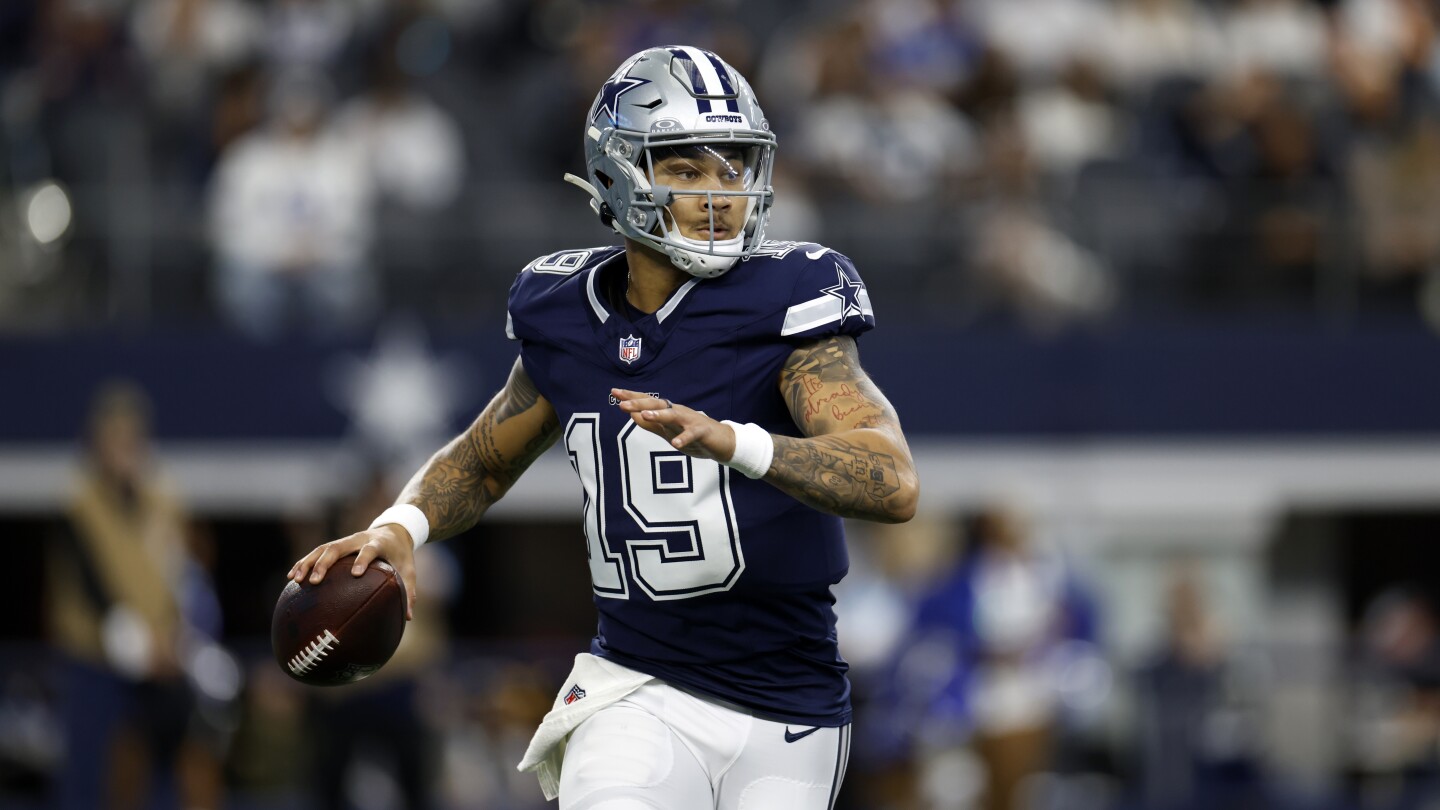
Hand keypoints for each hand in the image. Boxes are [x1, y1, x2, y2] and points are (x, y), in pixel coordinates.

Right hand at [288, 525, 418, 619]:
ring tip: (296, 579)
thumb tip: (408, 617)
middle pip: (337, 547)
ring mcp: (346, 541)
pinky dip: (304, 562)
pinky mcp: (337, 544)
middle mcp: (358, 539)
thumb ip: (409, 591)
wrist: (395, 530)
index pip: (369, 550)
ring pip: (323, 548)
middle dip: (324, 563)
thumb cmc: (402, 555)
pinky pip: (318, 552)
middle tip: (314, 581)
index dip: (362, 559)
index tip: (356, 574)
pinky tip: (292, 577)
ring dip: (308, 562)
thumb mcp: (409, 570)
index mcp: (378, 543)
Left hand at [611, 389, 736, 462]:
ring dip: (659, 415)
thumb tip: (632, 415)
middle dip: (640, 403)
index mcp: (669, 412)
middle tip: (623, 404)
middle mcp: (678, 412)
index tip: (614, 392)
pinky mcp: (702, 432)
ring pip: (673, 416)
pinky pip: (692, 434)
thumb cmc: (694, 436)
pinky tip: (675, 444)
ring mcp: (691, 421)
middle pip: (658, 405)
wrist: (722, 442)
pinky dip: (684, 439)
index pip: (648, 402)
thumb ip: (652, 425)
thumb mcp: (668, 432)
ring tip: (645, 415)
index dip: (632, 397)